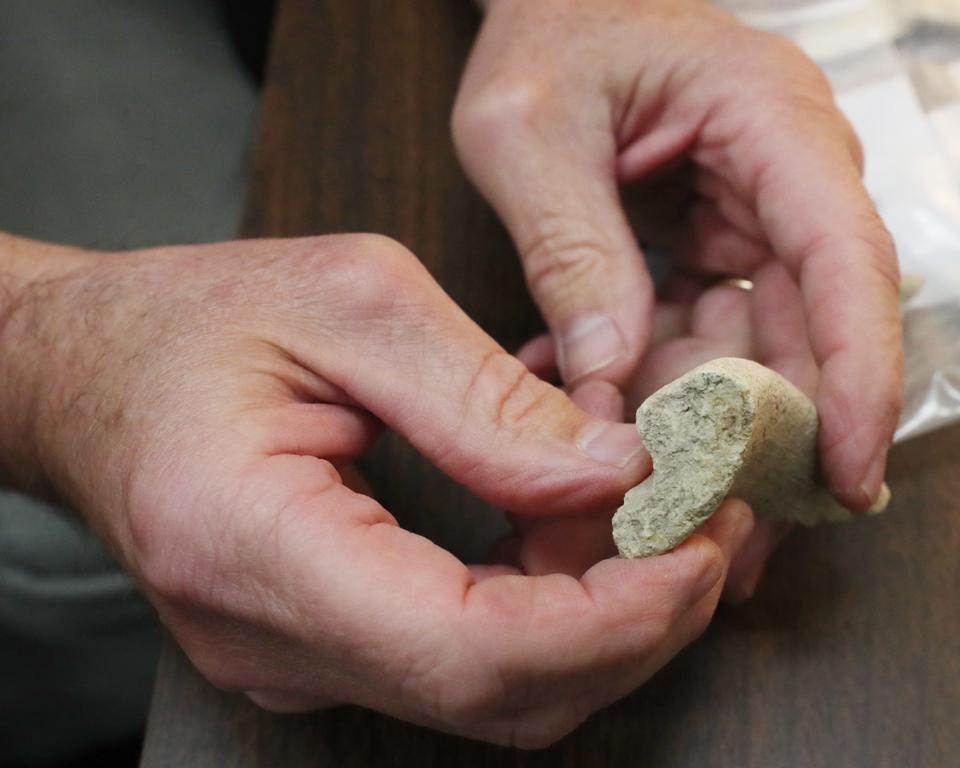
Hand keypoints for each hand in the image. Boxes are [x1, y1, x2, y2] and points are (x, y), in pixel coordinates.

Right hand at [0, 233, 752, 745]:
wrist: (93, 372)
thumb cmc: (192, 321)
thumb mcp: (348, 302)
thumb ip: (482, 397)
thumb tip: (611, 470)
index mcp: (257, 546)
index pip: (471, 651)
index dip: (613, 619)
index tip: (700, 547)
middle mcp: (276, 639)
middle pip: (502, 693)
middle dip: (637, 621)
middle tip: (708, 520)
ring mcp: (300, 658)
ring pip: (497, 687)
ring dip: (601, 611)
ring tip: (651, 506)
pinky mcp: (328, 643)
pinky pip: (465, 654)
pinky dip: (548, 601)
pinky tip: (573, 520)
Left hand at [453, 0, 902, 515]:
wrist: (549, 10)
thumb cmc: (545, 39)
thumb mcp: (528, 133)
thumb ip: (572, 251)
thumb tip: (610, 377)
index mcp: (767, 120)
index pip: (845, 260)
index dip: (858, 374)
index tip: (847, 471)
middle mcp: (782, 174)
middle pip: (812, 326)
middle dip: (772, 432)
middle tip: (727, 526)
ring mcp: (752, 216)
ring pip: (758, 347)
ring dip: (703, 424)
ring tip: (651, 492)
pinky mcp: (714, 248)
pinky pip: (707, 336)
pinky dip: (661, 386)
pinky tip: (603, 417)